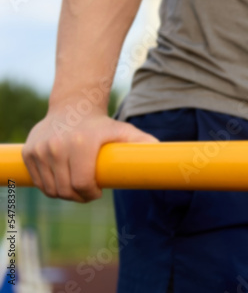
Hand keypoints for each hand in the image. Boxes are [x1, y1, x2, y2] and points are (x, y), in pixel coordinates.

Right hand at [22, 106, 157, 201]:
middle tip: (88, 192)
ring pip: (51, 189)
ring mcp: (40, 150)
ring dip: (64, 194)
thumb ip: (142, 141)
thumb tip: (164, 152)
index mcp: (81, 143)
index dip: (90, 194)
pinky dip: (49, 187)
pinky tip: (61, 180)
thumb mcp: (123, 131)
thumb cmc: (102, 125)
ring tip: (76, 186)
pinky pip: (38, 182)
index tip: (97, 192)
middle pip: (66, 190)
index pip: (82, 184)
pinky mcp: (28, 153)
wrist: (73, 107)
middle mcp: (56, 146)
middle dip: (79, 197)